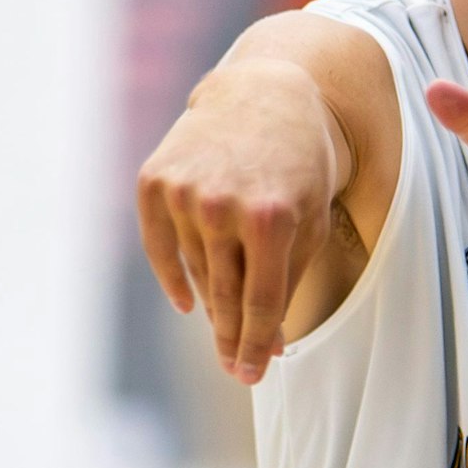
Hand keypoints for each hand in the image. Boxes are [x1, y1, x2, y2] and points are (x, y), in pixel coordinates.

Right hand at [135, 61, 338, 384]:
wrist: (268, 92)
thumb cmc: (302, 163)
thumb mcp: (313, 218)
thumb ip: (289, 281)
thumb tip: (267, 348)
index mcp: (271, 216)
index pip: (259, 303)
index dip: (255, 345)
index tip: (251, 375)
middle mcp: (221, 205)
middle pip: (223, 295)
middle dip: (231, 337)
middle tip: (236, 368)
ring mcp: (182, 192)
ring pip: (193, 273)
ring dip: (211, 301)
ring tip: (225, 320)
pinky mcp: (154, 181)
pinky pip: (158, 248)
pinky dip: (173, 277)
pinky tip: (188, 302)